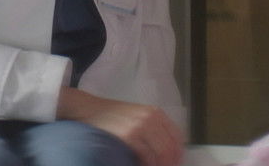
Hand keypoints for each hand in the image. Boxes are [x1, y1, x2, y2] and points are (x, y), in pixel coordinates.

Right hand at [57, 87, 183, 165]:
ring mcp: (140, 126)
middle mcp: (151, 118)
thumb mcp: (137, 116)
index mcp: (156, 113)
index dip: (179, 154)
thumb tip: (166, 150)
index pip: (177, 136)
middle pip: (170, 147)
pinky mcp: (129, 136)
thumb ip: (152, 128)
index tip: (177, 163)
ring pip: (160, 154)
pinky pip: (146, 156)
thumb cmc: (111, 115)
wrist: (89, 109)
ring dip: (159, 165)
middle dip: (170, 163)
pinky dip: (147, 165)